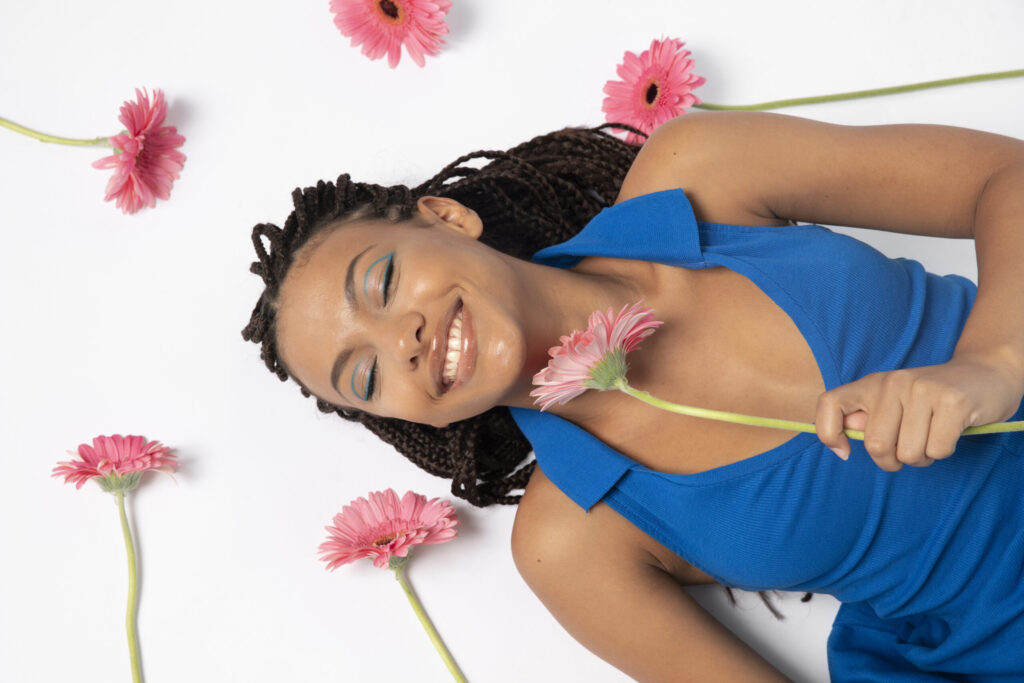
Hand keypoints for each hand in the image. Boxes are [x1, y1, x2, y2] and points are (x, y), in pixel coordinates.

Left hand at [814, 354, 1023, 470]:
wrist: (985, 374)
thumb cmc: (932, 400)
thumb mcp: (894, 403)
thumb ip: (868, 419)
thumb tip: (843, 440)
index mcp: (871, 384)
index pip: (828, 404)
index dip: (828, 434)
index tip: (845, 452)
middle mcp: (891, 383)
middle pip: (877, 446)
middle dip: (894, 461)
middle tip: (909, 447)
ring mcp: (921, 390)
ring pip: (909, 454)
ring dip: (923, 457)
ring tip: (932, 436)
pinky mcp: (951, 402)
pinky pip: (937, 450)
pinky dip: (944, 451)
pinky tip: (950, 431)